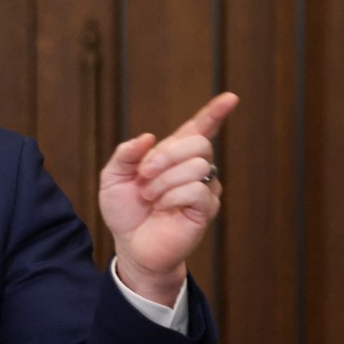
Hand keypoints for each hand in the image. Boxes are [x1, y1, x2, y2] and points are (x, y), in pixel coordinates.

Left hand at [98, 92, 238, 305]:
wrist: (130, 245)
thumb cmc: (125, 211)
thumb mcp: (113, 178)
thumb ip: (125, 154)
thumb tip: (149, 137)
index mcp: (172, 155)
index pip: (199, 129)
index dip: (215, 113)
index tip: (230, 98)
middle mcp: (193, 168)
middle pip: (198, 143)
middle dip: (166, 155)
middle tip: (143, 175)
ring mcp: (204, 189)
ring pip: (195, 166)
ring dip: (163, 181)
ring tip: (150, 197)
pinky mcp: (206, 209)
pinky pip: (196, 190)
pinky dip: (171, 197)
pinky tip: (162, 208)